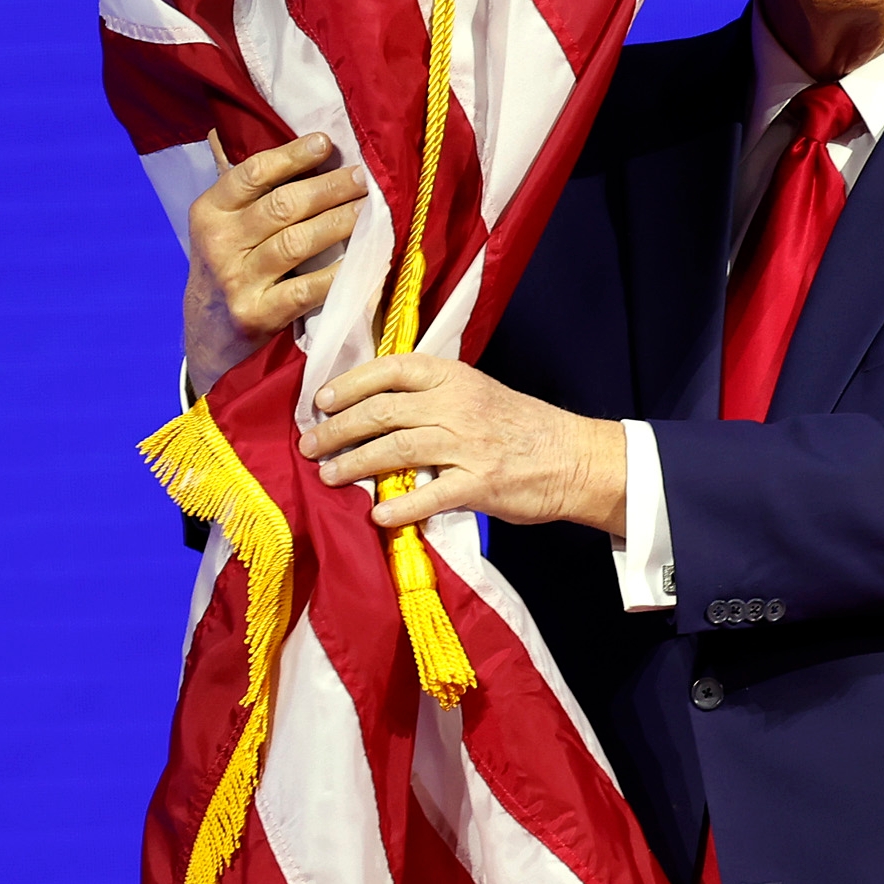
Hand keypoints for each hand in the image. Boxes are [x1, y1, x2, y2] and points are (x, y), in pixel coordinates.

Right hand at [183, 130, 367, 390]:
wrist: (209, 333)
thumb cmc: (232, 264)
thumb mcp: (226, 225)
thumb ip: (254, 189)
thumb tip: (307, 142)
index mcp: (209, 212)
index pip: (252, 173)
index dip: (292, 155)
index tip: (327, 143)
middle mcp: (218, 244)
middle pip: (282, 206)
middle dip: (329, 188)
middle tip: (363, 178)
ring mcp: (237, 281)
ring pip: (297, 242)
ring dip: (340, 222)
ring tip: (370, 210)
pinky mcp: (257, 315)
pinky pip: (309, 288)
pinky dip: (341, 273)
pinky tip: (366, 259)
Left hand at [300, 354, 628, 537]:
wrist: (573, 457)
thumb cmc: (520, 427)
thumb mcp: (477, 393)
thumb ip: (431, 398)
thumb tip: (372, 410)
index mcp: (455, 377)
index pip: (391, 369)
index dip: (350, 384)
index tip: (321, 401)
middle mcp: (458, 405)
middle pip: (383, 411)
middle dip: (338, 429)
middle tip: (310, 445)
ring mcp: (469, 444)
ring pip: (397, 449)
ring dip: (355, 464)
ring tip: (328, 477)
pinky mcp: (481, 484)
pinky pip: (430, 495)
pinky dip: (400, 505)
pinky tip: (377, 514)